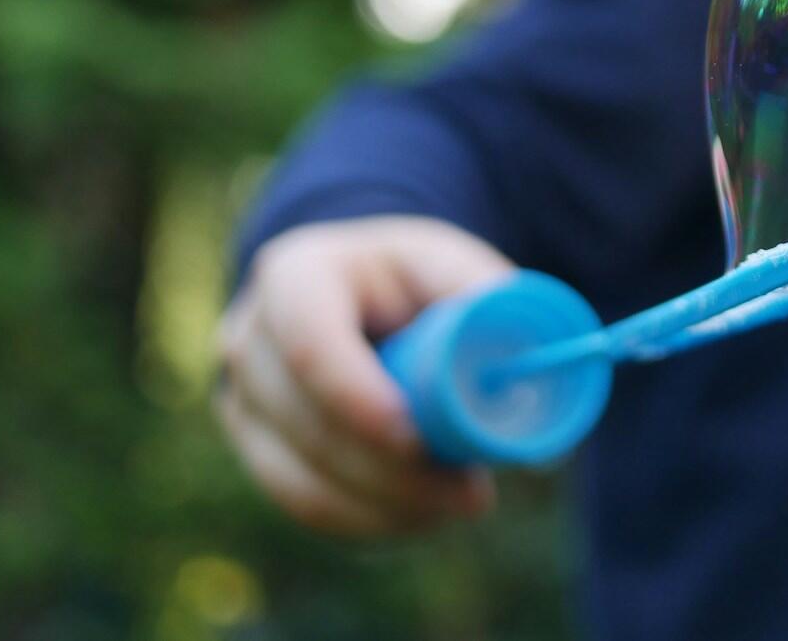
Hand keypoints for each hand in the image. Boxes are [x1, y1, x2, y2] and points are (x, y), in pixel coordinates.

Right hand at [216, 215, 511, 535]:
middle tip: (474, 493)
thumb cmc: (418, 280)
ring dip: (386, 504)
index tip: (416, 438)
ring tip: (465, 502)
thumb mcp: (456, 268)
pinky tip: (421, 517)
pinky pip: (301, 503)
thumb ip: (494, 304)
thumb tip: (546, 365)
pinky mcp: (256, 448)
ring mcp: (241, 397)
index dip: (356, 395)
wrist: (360, 290)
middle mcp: (251, 335)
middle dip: (390, 470)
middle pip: (306, 421)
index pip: (308, 340)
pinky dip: (365, 520)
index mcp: (298, 274)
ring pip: (300, 476)